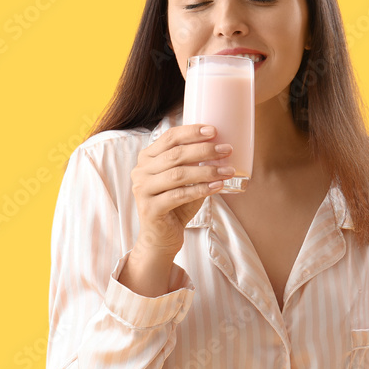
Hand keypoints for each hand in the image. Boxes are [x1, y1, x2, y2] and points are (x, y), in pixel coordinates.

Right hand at [130, 124, 233, 257]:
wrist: (161, 237)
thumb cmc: (176, 205)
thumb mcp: (184, 180)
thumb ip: (194, 163)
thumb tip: (222, 148)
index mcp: (147, 158)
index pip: (169, 138)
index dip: (192, 132)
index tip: (214, 130)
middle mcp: (141, 171)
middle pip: (175, 154)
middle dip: (204, 150)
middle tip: (226, 150)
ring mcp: (142, 190)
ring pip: (178, 174)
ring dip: (206, 171)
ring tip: (227, 170)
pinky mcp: (150, 208)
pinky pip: (179, 195)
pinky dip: (201, 189)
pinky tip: (218, 187)